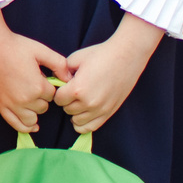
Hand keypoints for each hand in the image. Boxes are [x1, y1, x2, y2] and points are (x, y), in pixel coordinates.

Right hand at [0, 5, 68, 132]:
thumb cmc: (15, 46)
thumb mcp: (41, 51)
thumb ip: (59, 64)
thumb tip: (69, 78)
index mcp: (38, 86)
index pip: (53, 95)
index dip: (49, 86)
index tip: (42, 78)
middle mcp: (26, 100)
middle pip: (43, 107)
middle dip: (42, 98)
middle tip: (34, 84)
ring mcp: (12, 105)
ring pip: (32, 120)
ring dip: (35, 111)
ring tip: (32, 100)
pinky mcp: (1, 106)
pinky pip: (16, 125)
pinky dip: (25, 127)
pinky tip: (32, 126)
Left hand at [54, 16, 164, 133]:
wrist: (126, 56)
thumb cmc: (101, 54)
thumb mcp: (76, 59)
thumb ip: (62, 72)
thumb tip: (56, 82)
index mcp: (77, 89)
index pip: (58, 99)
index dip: (60, 91)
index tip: (65, 85)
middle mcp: (88, 103)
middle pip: (67, 110)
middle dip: (68, 101)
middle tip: (74, 91)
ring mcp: (100, 110)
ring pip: (77, 121)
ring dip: (75, 112)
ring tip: (80, 100)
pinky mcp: (109, 113)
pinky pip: (90, 128)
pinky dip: (84, 123)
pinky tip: (84, 112)